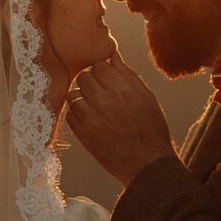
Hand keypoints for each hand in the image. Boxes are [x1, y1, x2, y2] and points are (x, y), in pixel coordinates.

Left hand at [66, 54, 175, 184]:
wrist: (146, 164)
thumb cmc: (150, 128)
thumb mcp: (146, 97)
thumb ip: (127, 74)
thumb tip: (112, 56)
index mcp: (122, 88)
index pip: (98, 65)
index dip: (103, 72)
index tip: (109, 81)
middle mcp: (104, 100)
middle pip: (83, 77)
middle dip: (91, 83)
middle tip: (102, 94)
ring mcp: (90, 117)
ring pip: (73, 94)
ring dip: (82, 98)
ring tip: (96, 108)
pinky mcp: (82, 133)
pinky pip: (69, 113)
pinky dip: (78, 114)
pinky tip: (92, 120)